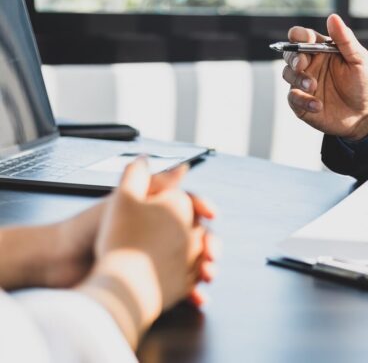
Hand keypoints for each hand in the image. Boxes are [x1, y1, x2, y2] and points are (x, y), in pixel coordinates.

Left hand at [78, 159, 215, 348]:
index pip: (187, 206)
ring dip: (205, 268)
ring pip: (191, 263)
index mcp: (153, 212)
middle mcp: (157, 235)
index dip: (202, 209)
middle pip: (195, 236)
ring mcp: (155, 260)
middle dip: (209, 244)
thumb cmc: (87, 227)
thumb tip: (183, 166)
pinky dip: (191, 292)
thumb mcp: (124, 200)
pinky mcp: (151, 284)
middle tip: (211, 252)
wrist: (61, 262)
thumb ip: (152, 182)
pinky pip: (178, 288)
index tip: (211, 214)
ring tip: (208, 274)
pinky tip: (198, 296)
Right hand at [282, 14, 367, 140]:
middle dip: (293, 57)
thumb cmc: (363, 84)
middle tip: (302, 65)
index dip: (299, 35)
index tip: (305, 39)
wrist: (364, 115)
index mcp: (321, 49)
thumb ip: (346, 40)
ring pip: (287, 74)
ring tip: (313, 86)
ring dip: (298, 78)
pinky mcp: (301, 102)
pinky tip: (318, 105)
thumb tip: (333, 17)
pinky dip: (302, 100)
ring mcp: (303, 83)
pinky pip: (293, 98)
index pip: (302, 36)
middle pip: (290, 54)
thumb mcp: (360, 60)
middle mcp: (310, 64)